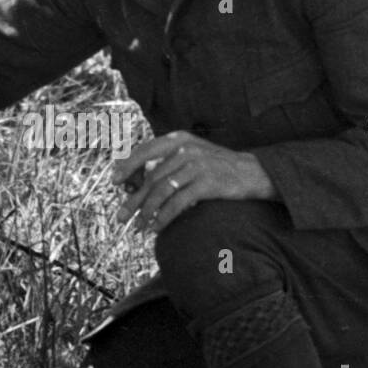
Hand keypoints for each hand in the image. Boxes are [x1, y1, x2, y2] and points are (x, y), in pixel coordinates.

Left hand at [110, 131, 276, 233]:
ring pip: (161, 191)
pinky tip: (156, 227)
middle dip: (134, 199)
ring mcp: (196, 165)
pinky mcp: (206, 183)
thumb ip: (168, 163)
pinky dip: (163, 217)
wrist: (253, 172)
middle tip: (121, 216)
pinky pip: (177, 203)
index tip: (115, 181)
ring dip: (147, 212)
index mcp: (179, 139)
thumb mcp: (192, 156)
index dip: (127, 166)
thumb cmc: (217, 167)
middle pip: (150, 176)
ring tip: (139, 227)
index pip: (144, 150)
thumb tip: (135, 182)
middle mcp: (186, 149)